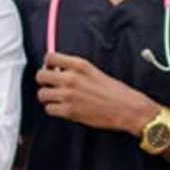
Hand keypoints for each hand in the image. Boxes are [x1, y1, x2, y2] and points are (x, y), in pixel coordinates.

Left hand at [37, 53, 157, 135]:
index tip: (51, 69)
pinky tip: (62, 109)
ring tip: (57, 99)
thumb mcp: (94, 72)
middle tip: (51, 86)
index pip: (50, 57)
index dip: (47, 64)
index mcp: (79, 65)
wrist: (129, 109)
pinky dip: (53, 110)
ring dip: (47, 98)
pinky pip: (48, 109)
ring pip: (42, 94)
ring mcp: (69, 95)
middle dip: (44, 82)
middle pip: (40, 76)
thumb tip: (57, 70)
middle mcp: (71, 78)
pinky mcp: (69, 111)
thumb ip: (75, 70)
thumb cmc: (116, 92)